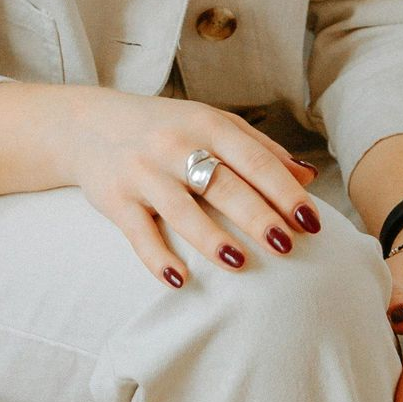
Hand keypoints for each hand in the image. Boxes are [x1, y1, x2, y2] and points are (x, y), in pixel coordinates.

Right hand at [59, 87, 321, 285]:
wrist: (91, 124)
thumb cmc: (166, 128)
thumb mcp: (210, 124)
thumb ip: (258, 148)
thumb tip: (307, 178)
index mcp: (205, 123)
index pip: (252, 158)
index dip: (283, 189)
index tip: (310, 221)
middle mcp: (174, 144)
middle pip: (221, 183)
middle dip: (256, 215)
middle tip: (286, 246)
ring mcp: (143, 172)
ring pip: (180, 208)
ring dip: (210, 237)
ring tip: (239, 263)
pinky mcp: (115, 199)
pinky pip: (138, 232)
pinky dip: (157, 257)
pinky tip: (179, 279)